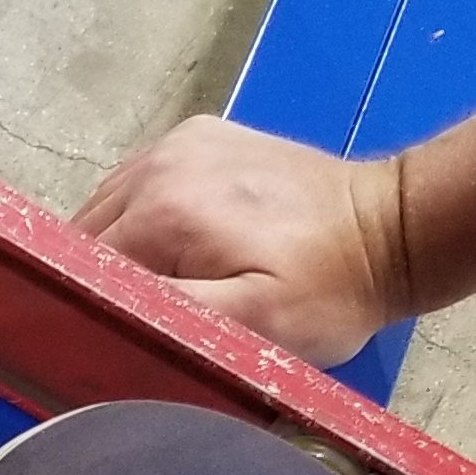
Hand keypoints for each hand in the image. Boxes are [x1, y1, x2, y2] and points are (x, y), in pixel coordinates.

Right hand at [76, 116, 408, 363]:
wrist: (390, 227)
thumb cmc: (329, 291)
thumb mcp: (253, 326)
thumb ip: (167, 314)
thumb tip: (98, 309)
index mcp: (161, 212)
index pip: (85, 272)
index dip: (94, 310)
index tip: (122, 337)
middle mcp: (156, 166)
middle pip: (88, 237)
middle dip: (107, 280)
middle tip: (154, 316)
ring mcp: (177, 143)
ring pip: (108, 209)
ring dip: (121, 250)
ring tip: (171, 282)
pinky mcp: (198, 136)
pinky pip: (139, 184)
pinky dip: (142, 218)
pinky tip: (181, 245)